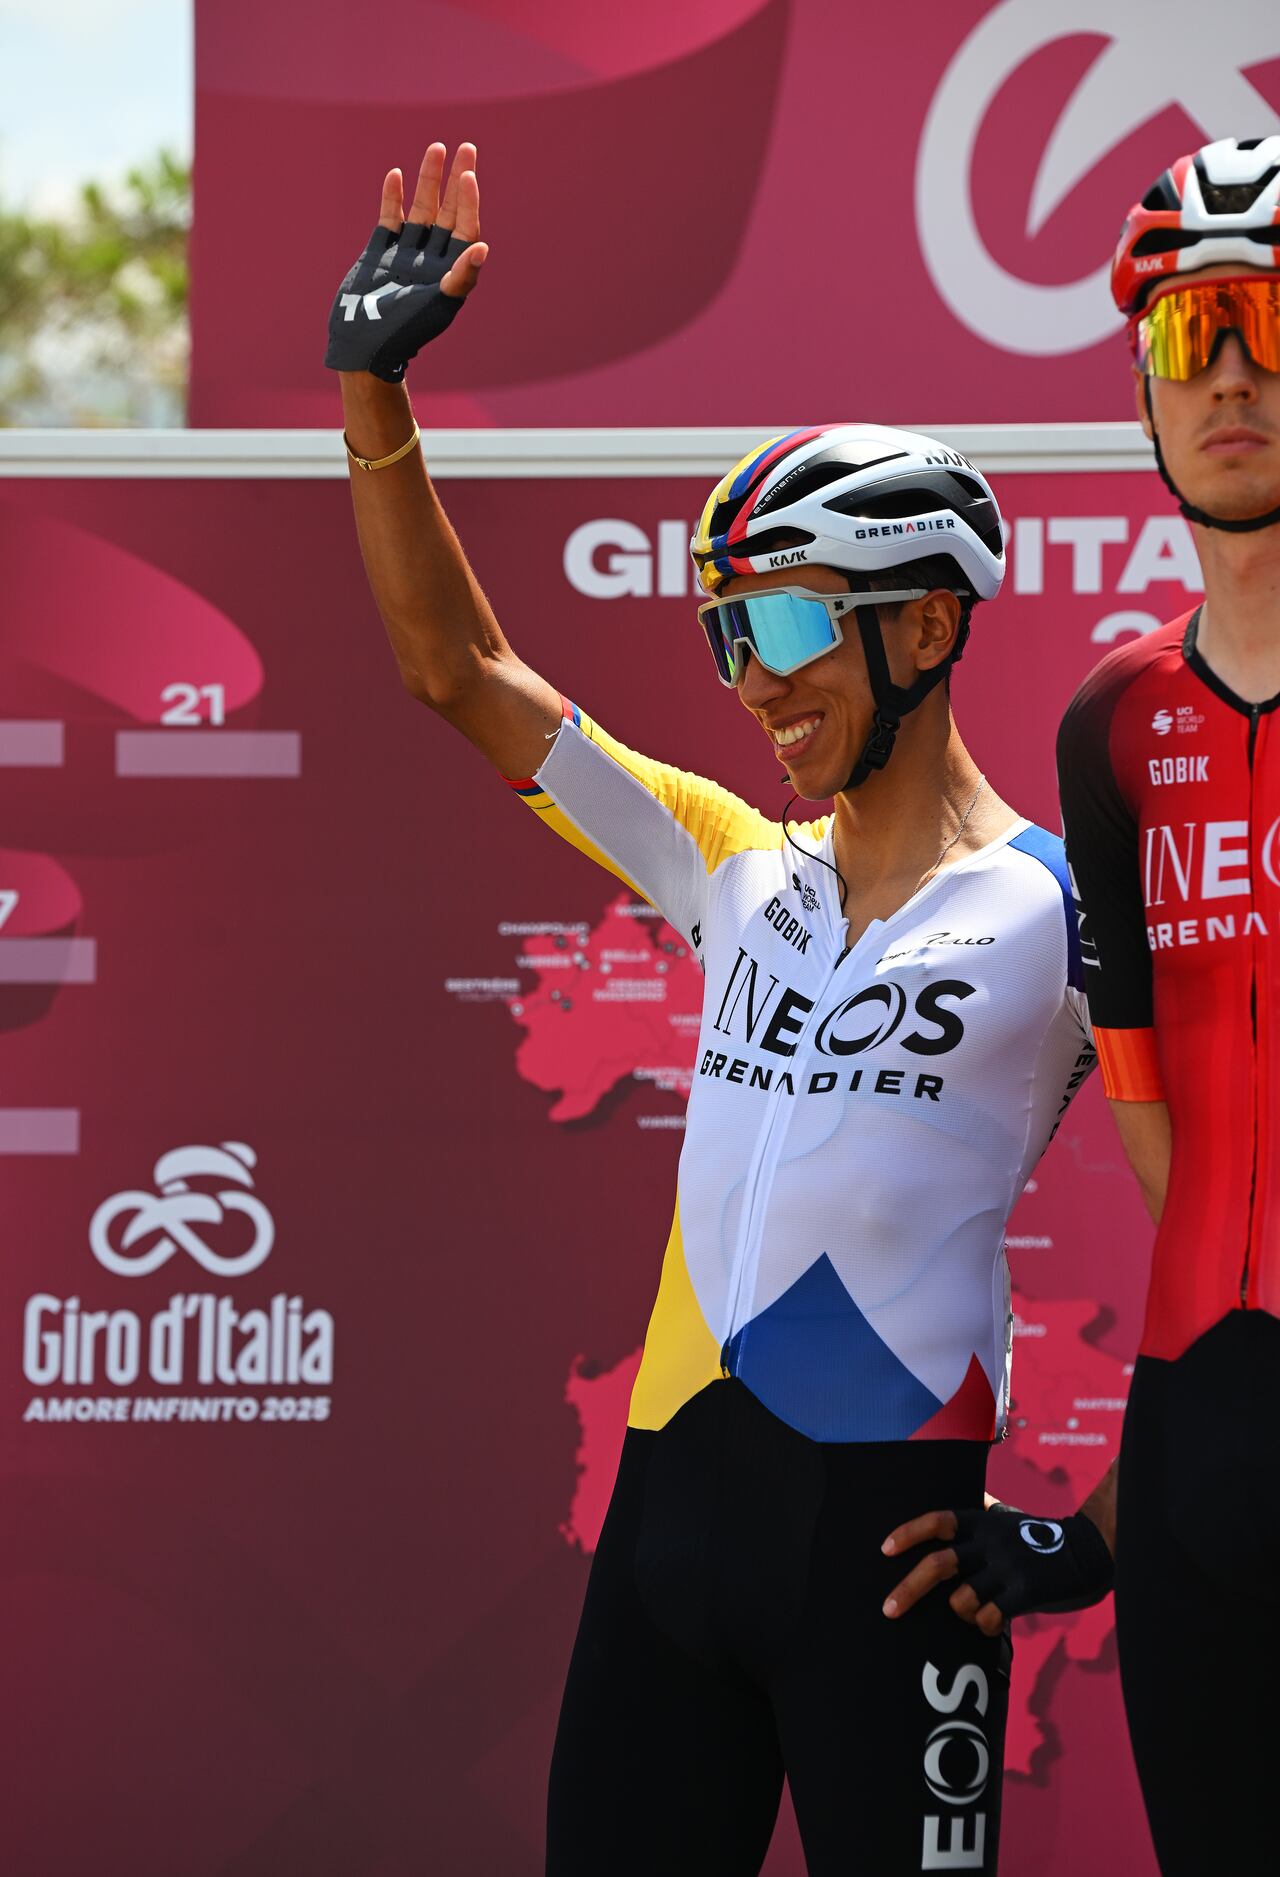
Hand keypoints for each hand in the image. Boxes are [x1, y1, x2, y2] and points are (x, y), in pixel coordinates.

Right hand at [324, 141, 488, 381]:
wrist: (363, 344)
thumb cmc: (404, 331)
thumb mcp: (437, 306)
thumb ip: (461, 277)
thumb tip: (482, 247)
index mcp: (449, 274)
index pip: (465, 229)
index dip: (469, 202)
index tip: (468, 175)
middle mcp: (431, 261)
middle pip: (449, 213)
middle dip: (456, 180)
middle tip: (466, 147)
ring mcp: (405, 255)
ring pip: (421, 211)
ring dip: (428, 181)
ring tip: (436, 149)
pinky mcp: (380, 254)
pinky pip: (390, 221)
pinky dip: (393, 199)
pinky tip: (396, 174)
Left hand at [879, 1503, 1114, 1635]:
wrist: (1089, 1553)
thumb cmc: (1040, 1537)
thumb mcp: (1007, 1517)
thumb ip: (981, 1510)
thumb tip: (957, 1501)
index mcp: (983, 1521)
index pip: (938, 1520)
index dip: (908, 1532)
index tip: (884, 1550)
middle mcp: (992, 1541)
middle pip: (939, 1565)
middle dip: (908, 1589)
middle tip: (888, 1610)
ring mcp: (1010, 1567)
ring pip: (962, 1600)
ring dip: (962, 1612)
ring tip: (978, 1611)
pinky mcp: (1027, 1591)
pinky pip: (989, 1619)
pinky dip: (985, 1626)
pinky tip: (994, 1623)